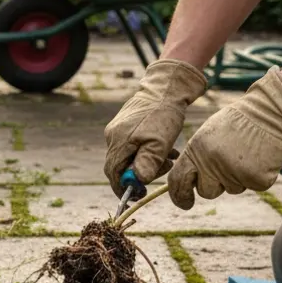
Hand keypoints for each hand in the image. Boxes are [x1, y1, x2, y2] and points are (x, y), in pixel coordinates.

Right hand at [103, 59, 206, 194]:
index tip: (137, 195)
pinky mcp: (124, 124)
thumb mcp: (160, 142)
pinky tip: (165, 148)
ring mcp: (116, 129)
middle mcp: (112, 136)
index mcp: (118, 142)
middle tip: (163, 171)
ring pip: (128, 155)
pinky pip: (132, 144)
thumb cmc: (164, 114)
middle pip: (120, 165)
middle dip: (140, 173)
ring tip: (169, 158)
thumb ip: (147, 163)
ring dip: (147, 161)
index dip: (123, 187)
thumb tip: (137, 181)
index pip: (113, 173)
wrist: (165, 87)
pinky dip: (146, 151)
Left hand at [168, 66, 281, 209]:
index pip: (177, 180)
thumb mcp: (210, 134)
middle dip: (215, 185)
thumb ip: (198, 156)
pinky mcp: (256, 179)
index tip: (185, 203)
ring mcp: (234, 173)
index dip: (179, 195)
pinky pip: (254, 186)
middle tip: (230, 165)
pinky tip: (263, 157)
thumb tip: (189, 179)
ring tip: (248, 153)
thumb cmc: (241, 120)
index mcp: (196, 150)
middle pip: (206, 191)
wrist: (274, 110)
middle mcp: (212, 164)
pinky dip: (259, 175)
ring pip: (232, 189)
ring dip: (239, 177)